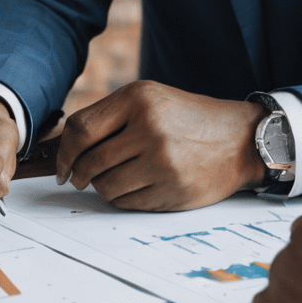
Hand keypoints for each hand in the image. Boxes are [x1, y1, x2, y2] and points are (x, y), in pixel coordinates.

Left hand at [54, 81, 266, 209]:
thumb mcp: (149, 99)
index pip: (81, 130)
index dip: (64, 153)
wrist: (239, 139)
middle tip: (78, 178)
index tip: (62, 167)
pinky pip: (128, 203)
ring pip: (107, 187)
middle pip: (91, 162)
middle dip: (79, 175)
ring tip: (117, 178)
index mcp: (138, 99)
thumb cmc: (186, 118)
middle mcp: (150, 129)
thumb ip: (109, 118)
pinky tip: (136, 186)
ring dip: (102, 187)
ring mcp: (163, 162)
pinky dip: (123, 199)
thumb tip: (68, 152)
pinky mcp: (173, 190)